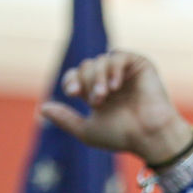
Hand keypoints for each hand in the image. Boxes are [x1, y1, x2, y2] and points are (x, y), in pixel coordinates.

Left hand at [40, 51, 192, 165]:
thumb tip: (42, 108)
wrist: (150, 136)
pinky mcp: (140, 66)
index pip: (76, 76)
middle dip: (87, 82)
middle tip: (97, 100)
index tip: (73, 93)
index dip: (71, 80)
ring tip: (105, 95)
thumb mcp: (87, 131)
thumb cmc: (123, 136)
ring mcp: (126, 72)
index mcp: (98, 93)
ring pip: (100, 61)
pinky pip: (119, 56)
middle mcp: (111, 81)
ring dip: (98, 77)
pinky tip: (115, 84)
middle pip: (86, 67)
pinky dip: (113, 68)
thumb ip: (65, 120)